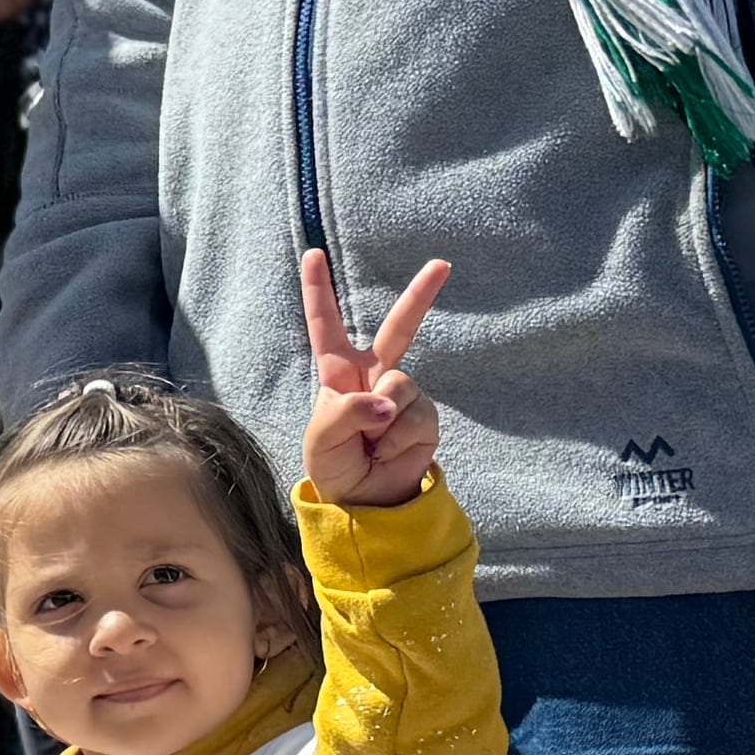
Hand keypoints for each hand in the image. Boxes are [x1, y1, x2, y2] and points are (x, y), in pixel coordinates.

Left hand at [299, 249, 447, 505]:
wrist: (365, 501)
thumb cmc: (335, 465)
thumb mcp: (321, 441)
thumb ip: (346, 414)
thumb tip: (385, 403)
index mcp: (338, 373)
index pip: (326, 325)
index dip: (318, 290)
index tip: (312, 254)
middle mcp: (374, 375)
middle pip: (399, 327)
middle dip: (421, 295)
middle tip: (442, 264)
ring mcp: (402, 394)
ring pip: (400, 387)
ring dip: (382, 423)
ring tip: (371, 445)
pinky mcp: (425, 416)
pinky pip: (415, 418)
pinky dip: (398, 441)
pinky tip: (389, 453)